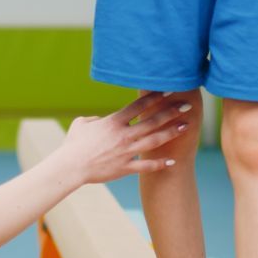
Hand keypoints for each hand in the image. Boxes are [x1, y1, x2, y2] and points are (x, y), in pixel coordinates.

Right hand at [57, 91, 195, 185]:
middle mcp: (123, 135)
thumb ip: (95, 119)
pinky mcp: (124, 168)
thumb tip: (101, 119)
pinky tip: (172, 161)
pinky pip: (145, 166)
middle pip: (152, 121)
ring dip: (171, 133)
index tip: (168, 90)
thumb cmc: (73, 144)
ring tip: (186, 127)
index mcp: (113, 122)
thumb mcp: (82, 124)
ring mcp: (125, 152)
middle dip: (171, 112)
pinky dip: (159, 164)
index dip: (155, 96)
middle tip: (187, 106)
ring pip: (153, 141)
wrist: (70, 166)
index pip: (138, 105)